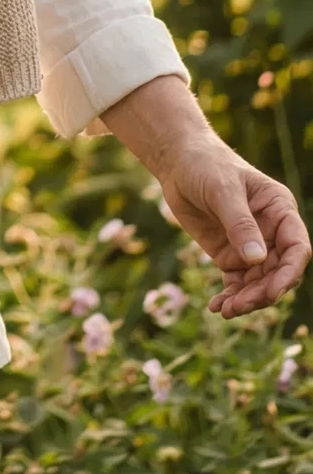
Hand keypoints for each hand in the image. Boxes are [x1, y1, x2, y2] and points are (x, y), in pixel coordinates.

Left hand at [158, 136, 309, 317]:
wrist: (177, 163)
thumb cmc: (205, 165)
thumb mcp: (222, 190)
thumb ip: (240, 223)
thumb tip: (257, 259)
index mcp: (280, 210)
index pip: (297, 248)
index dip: (289, 272)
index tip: (273, 291)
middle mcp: (271, 232)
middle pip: (278, 272)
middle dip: (263, 293)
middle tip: (238, 306)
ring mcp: (251, 247)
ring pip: (259, 283)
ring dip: (246, 300)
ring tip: (225, 310)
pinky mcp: (231, 255)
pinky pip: (238, 283)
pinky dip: (230, 297)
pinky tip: (216, 306)